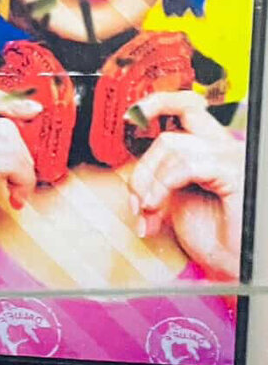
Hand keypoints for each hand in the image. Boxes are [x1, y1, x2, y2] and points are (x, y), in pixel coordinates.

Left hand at [127, 91, 243, 282]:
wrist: (233, 261)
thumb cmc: (212, 236)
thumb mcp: (175, 202)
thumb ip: (159, 182)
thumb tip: (134, 180)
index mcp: (210, 149)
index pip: (186, 108)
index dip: (158, 104)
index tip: (131, 115)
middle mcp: (223, 147)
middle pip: (170, 131)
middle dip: (142, 169)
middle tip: (138, 201)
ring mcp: (230, 157)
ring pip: (172, 147)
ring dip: (148, 183)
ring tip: (150, 212)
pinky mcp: (233, 173)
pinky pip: (187, 164)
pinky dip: (163, 185)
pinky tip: (157, 207)